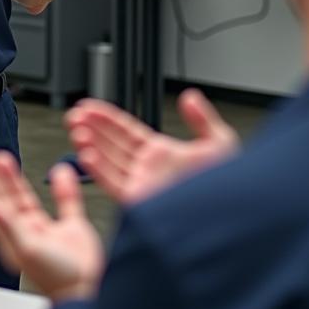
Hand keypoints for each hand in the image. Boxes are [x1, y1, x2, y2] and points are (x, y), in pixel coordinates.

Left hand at [0, 147, 104, 301]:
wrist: (88, 289)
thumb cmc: (57, 278)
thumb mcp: (28, 249)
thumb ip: (10, 226)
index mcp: (12, 239)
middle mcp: (25, 233)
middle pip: (4, 197)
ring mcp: (45, 230)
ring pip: (24, 197)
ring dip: (13, 177)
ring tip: (2, 157)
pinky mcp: (70, 230)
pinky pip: (65, 202)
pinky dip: (64, 186)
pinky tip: (61, 172)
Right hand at [66, 89, 239, 205]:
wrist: (234, 212)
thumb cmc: (230, 186)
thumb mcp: (220, 143)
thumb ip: (202, 119)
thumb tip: (190, 97)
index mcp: (161, 155)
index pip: (126, 132)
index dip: (106, 118)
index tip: (89, 107)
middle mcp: (147, 170)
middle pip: (111, 144)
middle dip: (91, 128)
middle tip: (74, 115)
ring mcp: (142, 185)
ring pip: (108, 162)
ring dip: (90, 145)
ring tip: (76, 130)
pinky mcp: (140, 202)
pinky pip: (113, 184)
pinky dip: (98, 170)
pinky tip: (87, 155)